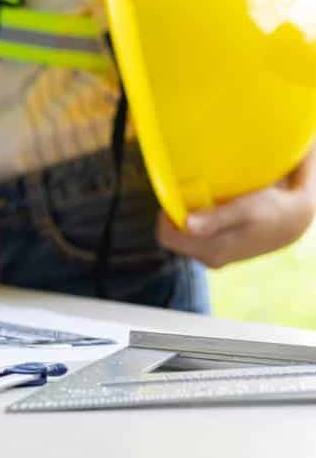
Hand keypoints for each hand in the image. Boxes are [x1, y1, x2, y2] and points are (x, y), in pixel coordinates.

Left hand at [158, 149, 315, 268]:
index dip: (165, 217)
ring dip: (188, 220)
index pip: (167, 238)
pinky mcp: (219, 252)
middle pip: (174, 238)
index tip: (175, 199)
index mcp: (212, 250)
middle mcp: (209, 258)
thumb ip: (216, 218)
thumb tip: (187, 224)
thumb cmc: (269, 209)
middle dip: (177, 217)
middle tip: (193, 198)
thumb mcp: (245, 209)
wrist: (292, 221)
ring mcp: (214, 257)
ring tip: (206, 203)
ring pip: (185, 238)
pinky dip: (199, 223)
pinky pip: (197, 237)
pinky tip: (214, 210)